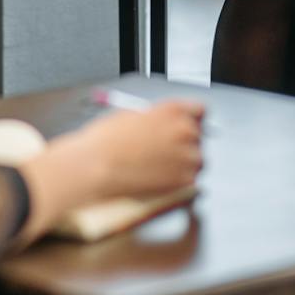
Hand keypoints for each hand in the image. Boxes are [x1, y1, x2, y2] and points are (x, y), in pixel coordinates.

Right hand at [56, 99, 204, 200]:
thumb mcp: (131, 116)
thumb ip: (156, 119)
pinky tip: (160, 183)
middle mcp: (186, 131)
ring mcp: (189, 157)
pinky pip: (192, 182)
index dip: (189, 120)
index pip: (198, 111)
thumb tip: (162, 127)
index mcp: (173, 110)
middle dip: (183, 145)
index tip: (183, 128)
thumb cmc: (105, 142)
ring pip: (196, 161)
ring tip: (157, 170)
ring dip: (183, 165)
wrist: (95, 167)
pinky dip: (180, 184)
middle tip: (163, 154)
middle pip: (197, 137)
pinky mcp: (186, 182)